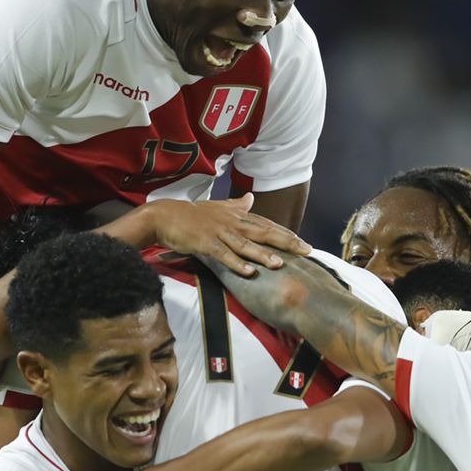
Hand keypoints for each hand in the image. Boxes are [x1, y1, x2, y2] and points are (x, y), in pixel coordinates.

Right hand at [147, 196, 309, 276]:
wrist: (164, 216)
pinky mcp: (205, 243)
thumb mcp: (217, 207)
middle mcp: (232, 222)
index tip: (303, 242)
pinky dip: (236, 264)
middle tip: (306, 251)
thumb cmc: (191, 214)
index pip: (267, 225)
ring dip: (263, 254)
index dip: (286, 233)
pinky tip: (250, 272)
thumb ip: (236, 204)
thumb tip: (250, 197)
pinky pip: (224, 255)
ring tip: (280, 264)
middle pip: (263, 232)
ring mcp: (219, 233)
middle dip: (286, 242)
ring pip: (245, 245)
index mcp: (236, 216)